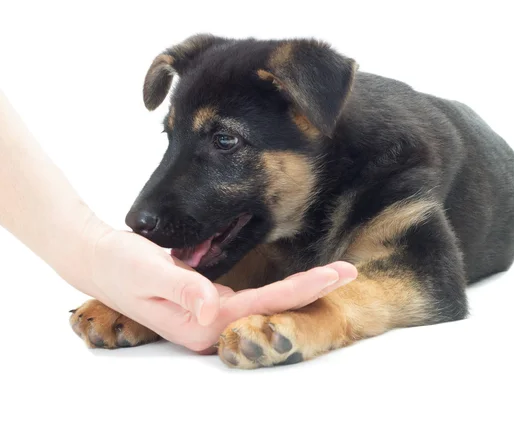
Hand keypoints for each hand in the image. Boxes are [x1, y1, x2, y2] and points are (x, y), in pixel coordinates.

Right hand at [83, 221, 356, 351]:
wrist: (96, 258)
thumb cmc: (117, 265)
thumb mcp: (147, 273)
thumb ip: (181, 289)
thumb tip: (213, 307)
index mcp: (201, 322)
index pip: (262, 305)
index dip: (301, 288)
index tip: (336, 273)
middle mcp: (211, 323)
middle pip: (272, 305)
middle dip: (312, 287)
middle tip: (350, 270)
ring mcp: (211, 313)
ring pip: (265, 300)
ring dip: (299, 286)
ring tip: (334, 271)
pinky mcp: (208, 300)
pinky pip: (251, 294)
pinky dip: (277, 283)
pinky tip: (296, 274)